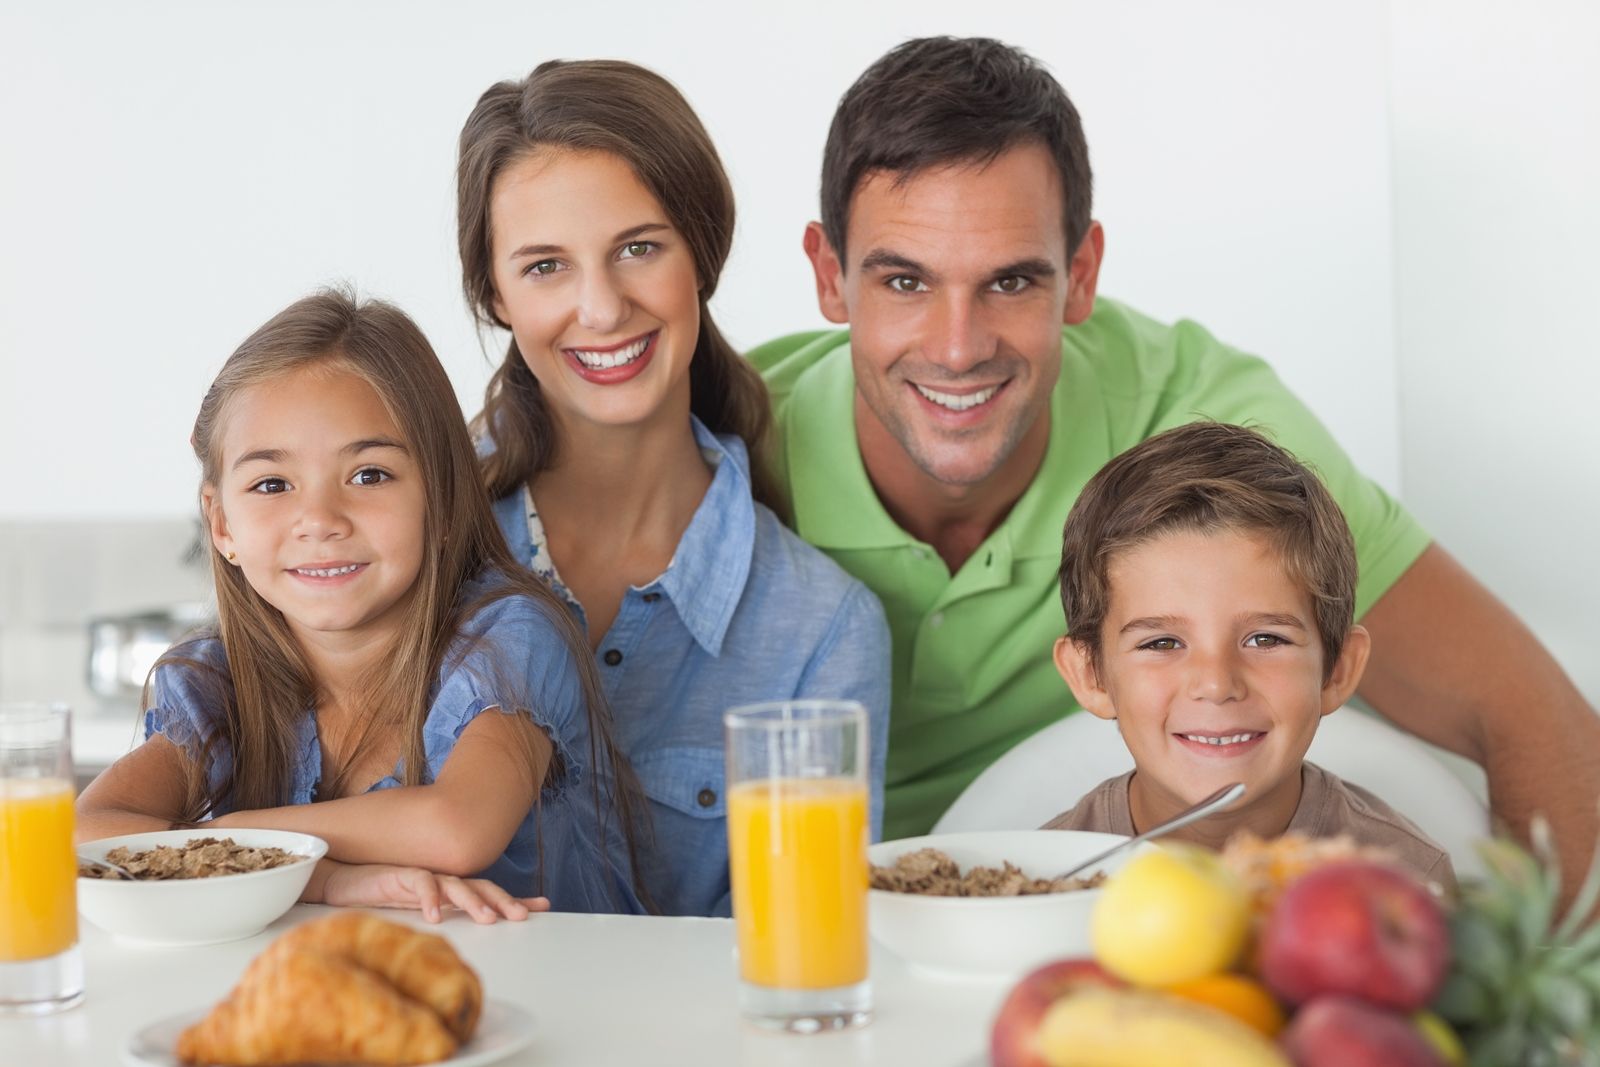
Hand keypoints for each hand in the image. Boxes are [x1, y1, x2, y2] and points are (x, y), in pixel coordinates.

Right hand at [317, 860, 549, 923]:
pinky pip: (420, 884)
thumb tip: (473, 929)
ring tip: (488, 918)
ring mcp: (425, 876)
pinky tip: (436, 916)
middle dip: (503, 901)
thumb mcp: (422, 909)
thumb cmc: (386, 894)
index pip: (490, 892)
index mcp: (452, 888)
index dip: (515, 898)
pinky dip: (429, 899)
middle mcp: (443, 880)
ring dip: (473, 902)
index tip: (544, 906)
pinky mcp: (401, 876)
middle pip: (481, 887)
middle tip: (522, 916)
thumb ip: (447, 915)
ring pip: (456, 885)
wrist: (347, 877)